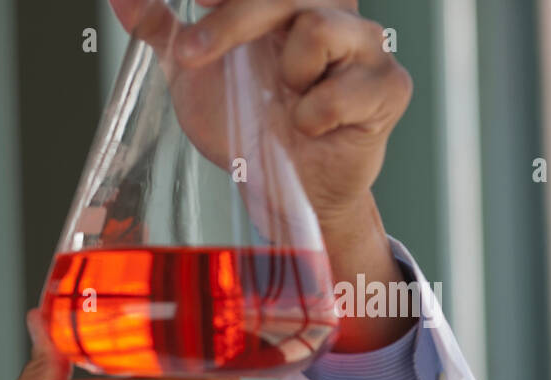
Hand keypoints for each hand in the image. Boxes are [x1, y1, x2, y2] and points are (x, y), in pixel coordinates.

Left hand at [109, 0, 413, 350]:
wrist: (282, 190)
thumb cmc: (246, 123)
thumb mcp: (194, 75)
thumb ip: (162, 30)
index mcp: (288, 0)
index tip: (198, 7)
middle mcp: (333, 9)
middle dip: (232, 19)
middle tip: (191, 55)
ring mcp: (366, 45)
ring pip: (316, 27)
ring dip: (284, 75)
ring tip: (284, 103)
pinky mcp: (388, 87)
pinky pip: (343, 89)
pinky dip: (314, 115)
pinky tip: (310, 128)